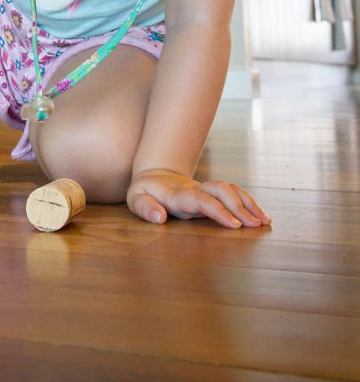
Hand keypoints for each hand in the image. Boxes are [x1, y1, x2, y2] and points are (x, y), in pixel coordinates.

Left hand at [127, 169, 270, 228]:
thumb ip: (146, 209)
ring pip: (231, 189)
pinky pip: (234, 194)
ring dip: (248, 204)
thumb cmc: (145, 192)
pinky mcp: (213, 193)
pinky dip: (249, 203)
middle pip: (221, 191)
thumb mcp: (136, 199)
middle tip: (255, 226)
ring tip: (264, 222)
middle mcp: (196, 189)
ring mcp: (206, 189)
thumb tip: (159, 218)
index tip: (235, 225)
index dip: (218, 210)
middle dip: (239, 207)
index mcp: (178, 194)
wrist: (155, 174)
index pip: (201, 199)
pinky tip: (261, 217)